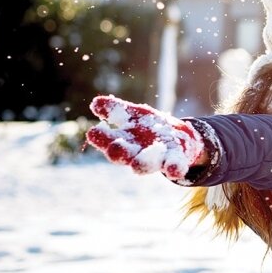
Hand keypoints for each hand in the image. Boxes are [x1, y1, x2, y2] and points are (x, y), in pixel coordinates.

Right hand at [85, 95, 203, 179]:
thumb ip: (116, 109)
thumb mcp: (133, 114)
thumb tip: (95, 102)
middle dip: (119, 152)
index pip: (107, 140)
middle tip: (115, 147)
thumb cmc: (149, 127)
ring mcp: (155, 160)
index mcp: (123, 141)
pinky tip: (173, 170)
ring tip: (137, 164)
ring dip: (143, 164)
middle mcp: (136, 154)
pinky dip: (174, 169)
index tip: (93, 132)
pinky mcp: (175, 162)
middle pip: (123, 156)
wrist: (179, 136)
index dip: (100, 137)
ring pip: (146, 165)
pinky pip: (174, 167)